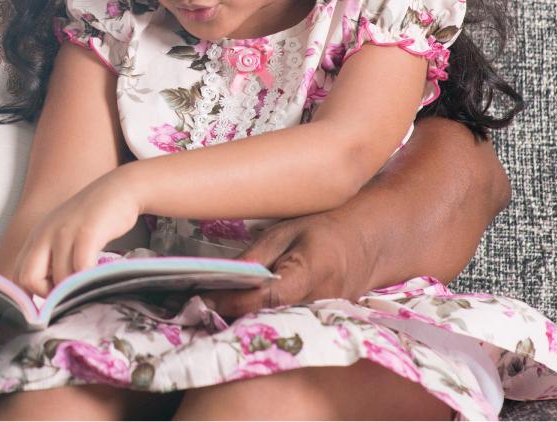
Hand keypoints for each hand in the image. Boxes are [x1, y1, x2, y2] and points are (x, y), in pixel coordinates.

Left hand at [14, 173, 139, 296]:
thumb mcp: (63, 236)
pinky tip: (98, 276)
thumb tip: (49, 297)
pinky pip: (80, 269)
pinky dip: (88, 281)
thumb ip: (51, 259)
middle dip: (47, 295)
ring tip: (89, 282)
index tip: (55, 297)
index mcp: (36, 237)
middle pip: (27, 278)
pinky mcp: (86, 232)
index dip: (33, 294)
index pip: (18, 275)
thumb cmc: (93, 220)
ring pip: (58, 279)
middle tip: (69, 294)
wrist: (118, 189)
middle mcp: (44, 233)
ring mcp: (64, 232)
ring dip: (74, 290)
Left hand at [207, 209, 372, 318]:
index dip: (233, 299)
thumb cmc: (321, 232)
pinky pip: (282, 326)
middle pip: (268, 316)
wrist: (361, 246)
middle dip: (231, 313)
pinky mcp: (317, 324)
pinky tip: (235, 313)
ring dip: (241, 319)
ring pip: (274, 325)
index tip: (204, 296)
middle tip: (195, 305)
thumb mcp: (284, 233)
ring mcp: (320, 318)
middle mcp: (318, 303)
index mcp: (310, 272)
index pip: (267, 295)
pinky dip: (257, 321)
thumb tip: (224, 276)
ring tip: (209, 309)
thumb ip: (256, 257)